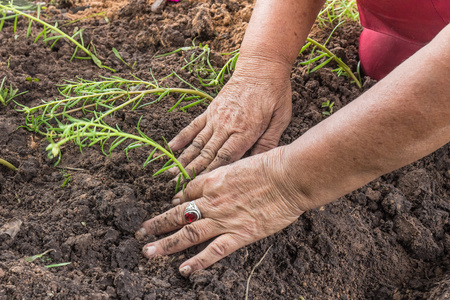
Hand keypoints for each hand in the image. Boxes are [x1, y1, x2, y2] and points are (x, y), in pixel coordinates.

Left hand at [138, 147, 305, 276]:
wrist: (289, 176)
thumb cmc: (269, 165)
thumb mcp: (240, 163)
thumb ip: (224, 174)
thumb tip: (213, 181)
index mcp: (213, 180)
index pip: (187, 192)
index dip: (177, 200)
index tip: (171, 206)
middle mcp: (212, 200)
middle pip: (178, 213)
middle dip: (158, 223)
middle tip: (140, 232)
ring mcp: (224, 218)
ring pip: (188, 233)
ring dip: (166, 244)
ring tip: (148, 252)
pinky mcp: (240, 234)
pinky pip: (214, 251)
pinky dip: (198, 262)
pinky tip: (183, 270)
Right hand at [167, 71, 291, 176]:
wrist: (261, 66)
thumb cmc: (275, 93)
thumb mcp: (280, 119)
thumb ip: (268, 142)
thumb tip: (258, 164)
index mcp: (245, 130)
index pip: (226, 158)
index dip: (211, 175)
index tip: (199, 189)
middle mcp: (227, 125)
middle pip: (207, 154)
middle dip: (192, 173)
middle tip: (178, 188)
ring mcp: (216, 117)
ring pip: (197, 143)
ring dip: (183, 160)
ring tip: (170, 174)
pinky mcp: (211, 110)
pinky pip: (193, 126)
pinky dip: (181, 138)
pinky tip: (171, 149)